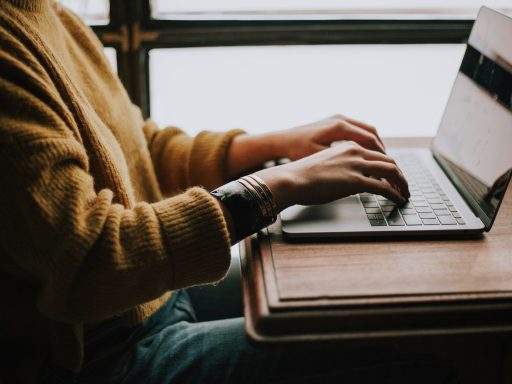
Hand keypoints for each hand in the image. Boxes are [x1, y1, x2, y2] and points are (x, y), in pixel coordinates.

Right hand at [255, 141, 408, 210]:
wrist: (291, 179)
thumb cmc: (301, 175)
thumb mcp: (325, 165)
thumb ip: (340, 168)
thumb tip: (347, 181)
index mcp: (348, 146)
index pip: (376, 153)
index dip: (388, 165)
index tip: (392, 175)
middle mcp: (355, 151)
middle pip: (388, 160)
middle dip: (399, 174)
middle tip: (403, 185)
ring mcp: (357, 165)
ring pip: (391, 171)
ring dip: (402, 183)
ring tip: (405, 193)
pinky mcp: (356, 181)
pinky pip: (384, 187)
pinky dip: (395, 194)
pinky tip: (398, 200)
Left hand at [272, 115, 384, 160]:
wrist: (282, 140)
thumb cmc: (297, 151)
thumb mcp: (319, 158)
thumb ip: (342, 162)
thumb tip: (363, 171)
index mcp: (339, 127)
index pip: (369, 140)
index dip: (381, 155)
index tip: (388, 167)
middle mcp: (340, 119)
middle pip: (371, 133)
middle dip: (382, 150)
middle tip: (389, 165)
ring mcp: (338, 118)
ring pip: (366, 130)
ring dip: (375, 145)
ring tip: (381, 160)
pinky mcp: (334, 121)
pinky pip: (357, 129)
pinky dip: (365, 141)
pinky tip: (366, 153)